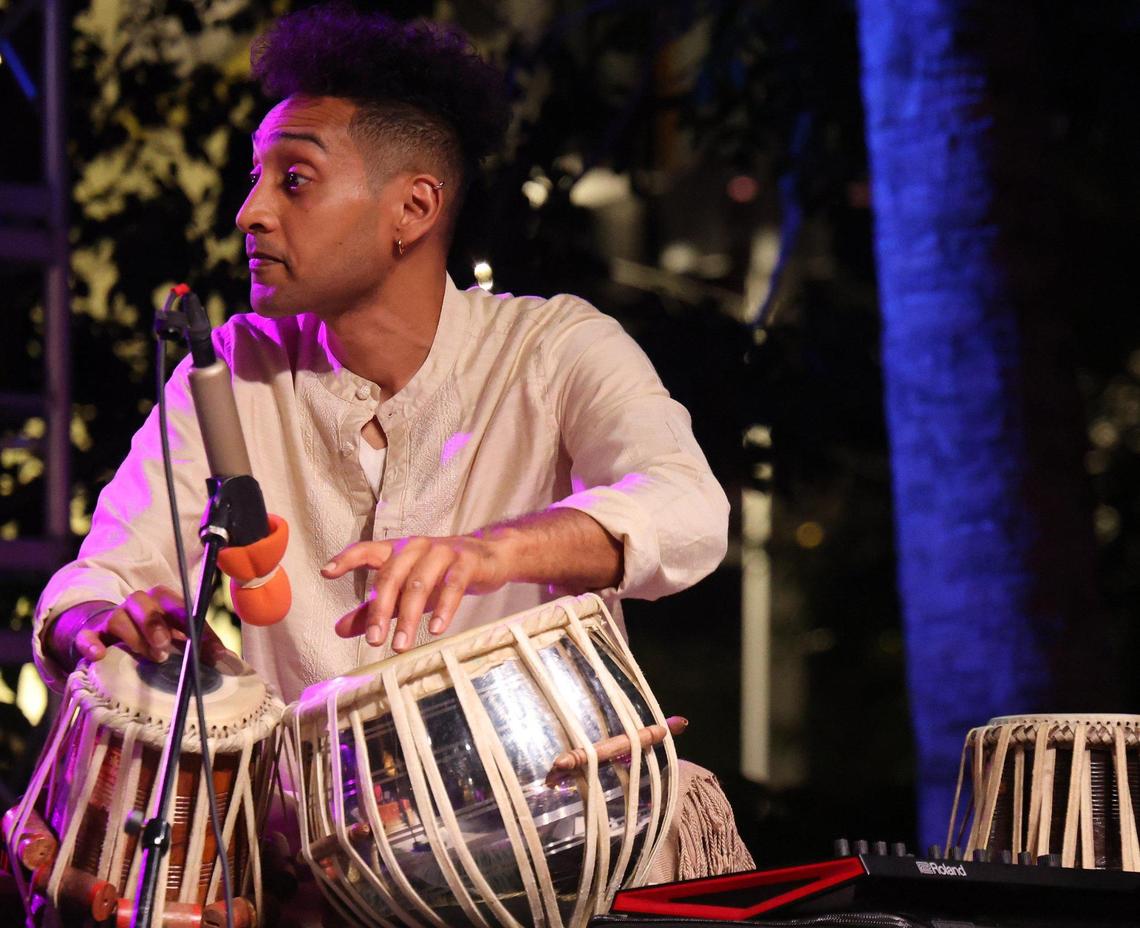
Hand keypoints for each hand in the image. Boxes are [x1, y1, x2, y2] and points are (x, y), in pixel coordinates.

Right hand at [62, 586, 230, 667]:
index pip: (183, 609)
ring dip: (135, 636)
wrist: (109, 639)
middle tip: (166, 647)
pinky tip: (99, 656)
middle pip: (146, 602)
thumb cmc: (153, 638)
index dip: (199, 630)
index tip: (214, 655)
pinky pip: (87, 636)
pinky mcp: (90, 636)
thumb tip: (229, 660)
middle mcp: (138, 605)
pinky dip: (91, 644)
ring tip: (151, 656)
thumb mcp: (178, 640)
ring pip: (119, 617)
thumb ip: (200, 646)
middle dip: (157, 623)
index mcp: (164, 603)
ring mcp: (112, 618)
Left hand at [322, 534, 509, 651]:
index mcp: (398, 551)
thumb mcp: (406, 590)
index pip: (368, 550)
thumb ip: (374, 608)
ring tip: (400, 645)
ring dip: (408, 616)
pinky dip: (443, 608)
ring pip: (419, 583)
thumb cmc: (443, 573)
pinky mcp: (466, 562)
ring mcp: (442, 552)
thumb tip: (339, 629)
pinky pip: (453, 586)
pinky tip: (436, 629)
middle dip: (380, 609)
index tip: (327, 572)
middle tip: (374, 640)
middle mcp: (416, 547)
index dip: (347, 559)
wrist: (491, 555)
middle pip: (391, 575)